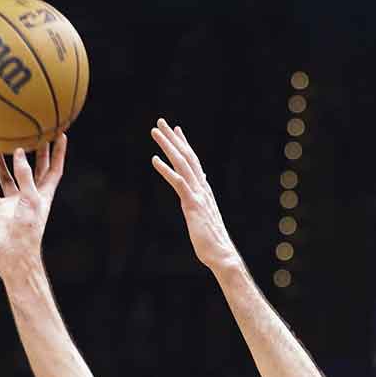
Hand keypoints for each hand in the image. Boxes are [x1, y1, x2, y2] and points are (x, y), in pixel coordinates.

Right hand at [0, 135, 67, 276]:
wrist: (12, 253)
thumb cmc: (28, 229)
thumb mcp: (31, 198)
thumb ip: (26, 175)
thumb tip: (19, 152)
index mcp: (43, 194)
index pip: (53, 169)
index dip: (58, 153)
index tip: (60, 134)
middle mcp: (28, 195)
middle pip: (31, 168)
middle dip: (31, 151)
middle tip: (29, 131)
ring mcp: (11, 200)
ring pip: (6, 175)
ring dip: (1, 160)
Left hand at [150, 118, 241, 273]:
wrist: (221, 254)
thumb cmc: (212, 241)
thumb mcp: (204, 218)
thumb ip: (201, 204)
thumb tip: (199, 196)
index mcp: (204, 190)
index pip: (193, 162)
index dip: (184, 144)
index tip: (176, 130)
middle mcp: (202, 188)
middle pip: (187, 156)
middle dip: (173, 138)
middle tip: (161, 122)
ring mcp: (198, 195)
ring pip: (182, 164)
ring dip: (168, 146)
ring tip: (155, 132)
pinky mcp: (193, 204)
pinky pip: (178, 183)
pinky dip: (166, 170)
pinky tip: (154, 160)